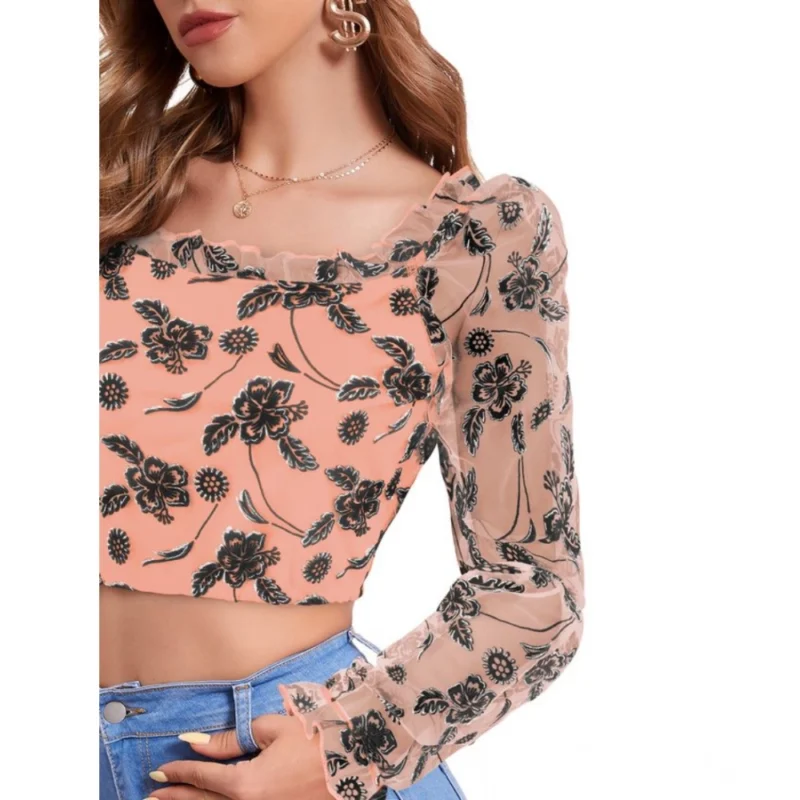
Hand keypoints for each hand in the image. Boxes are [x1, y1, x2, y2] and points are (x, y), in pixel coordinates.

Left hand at [147, 714, 331, 799]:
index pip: (205, 778)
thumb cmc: (314, 736)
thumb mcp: (270, 730)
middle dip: (177, 798)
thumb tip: (196, 743)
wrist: (355, 756)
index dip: (180, 773)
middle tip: (152, 794)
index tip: (160, 771)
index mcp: (247, 785)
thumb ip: (230, 740)